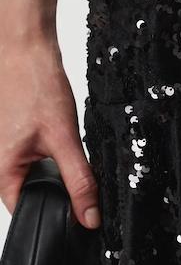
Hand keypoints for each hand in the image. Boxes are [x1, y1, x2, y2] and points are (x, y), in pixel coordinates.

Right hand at [0, 28, 100, 229]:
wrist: (25, 48)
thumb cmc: (34, 84)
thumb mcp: (65, 139)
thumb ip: (79, 180)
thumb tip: (89, 216)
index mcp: (2, 171)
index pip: (26, 211)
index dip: (54, 215)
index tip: (78, 212)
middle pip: (32, 193)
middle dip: (57, 187)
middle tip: (69, 160)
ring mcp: (3, 149)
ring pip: (35, 174)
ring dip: (54, 166)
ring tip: (55, 137)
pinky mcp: (13, 137)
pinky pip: (33, 156)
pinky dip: (49, 150)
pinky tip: (52, 130)